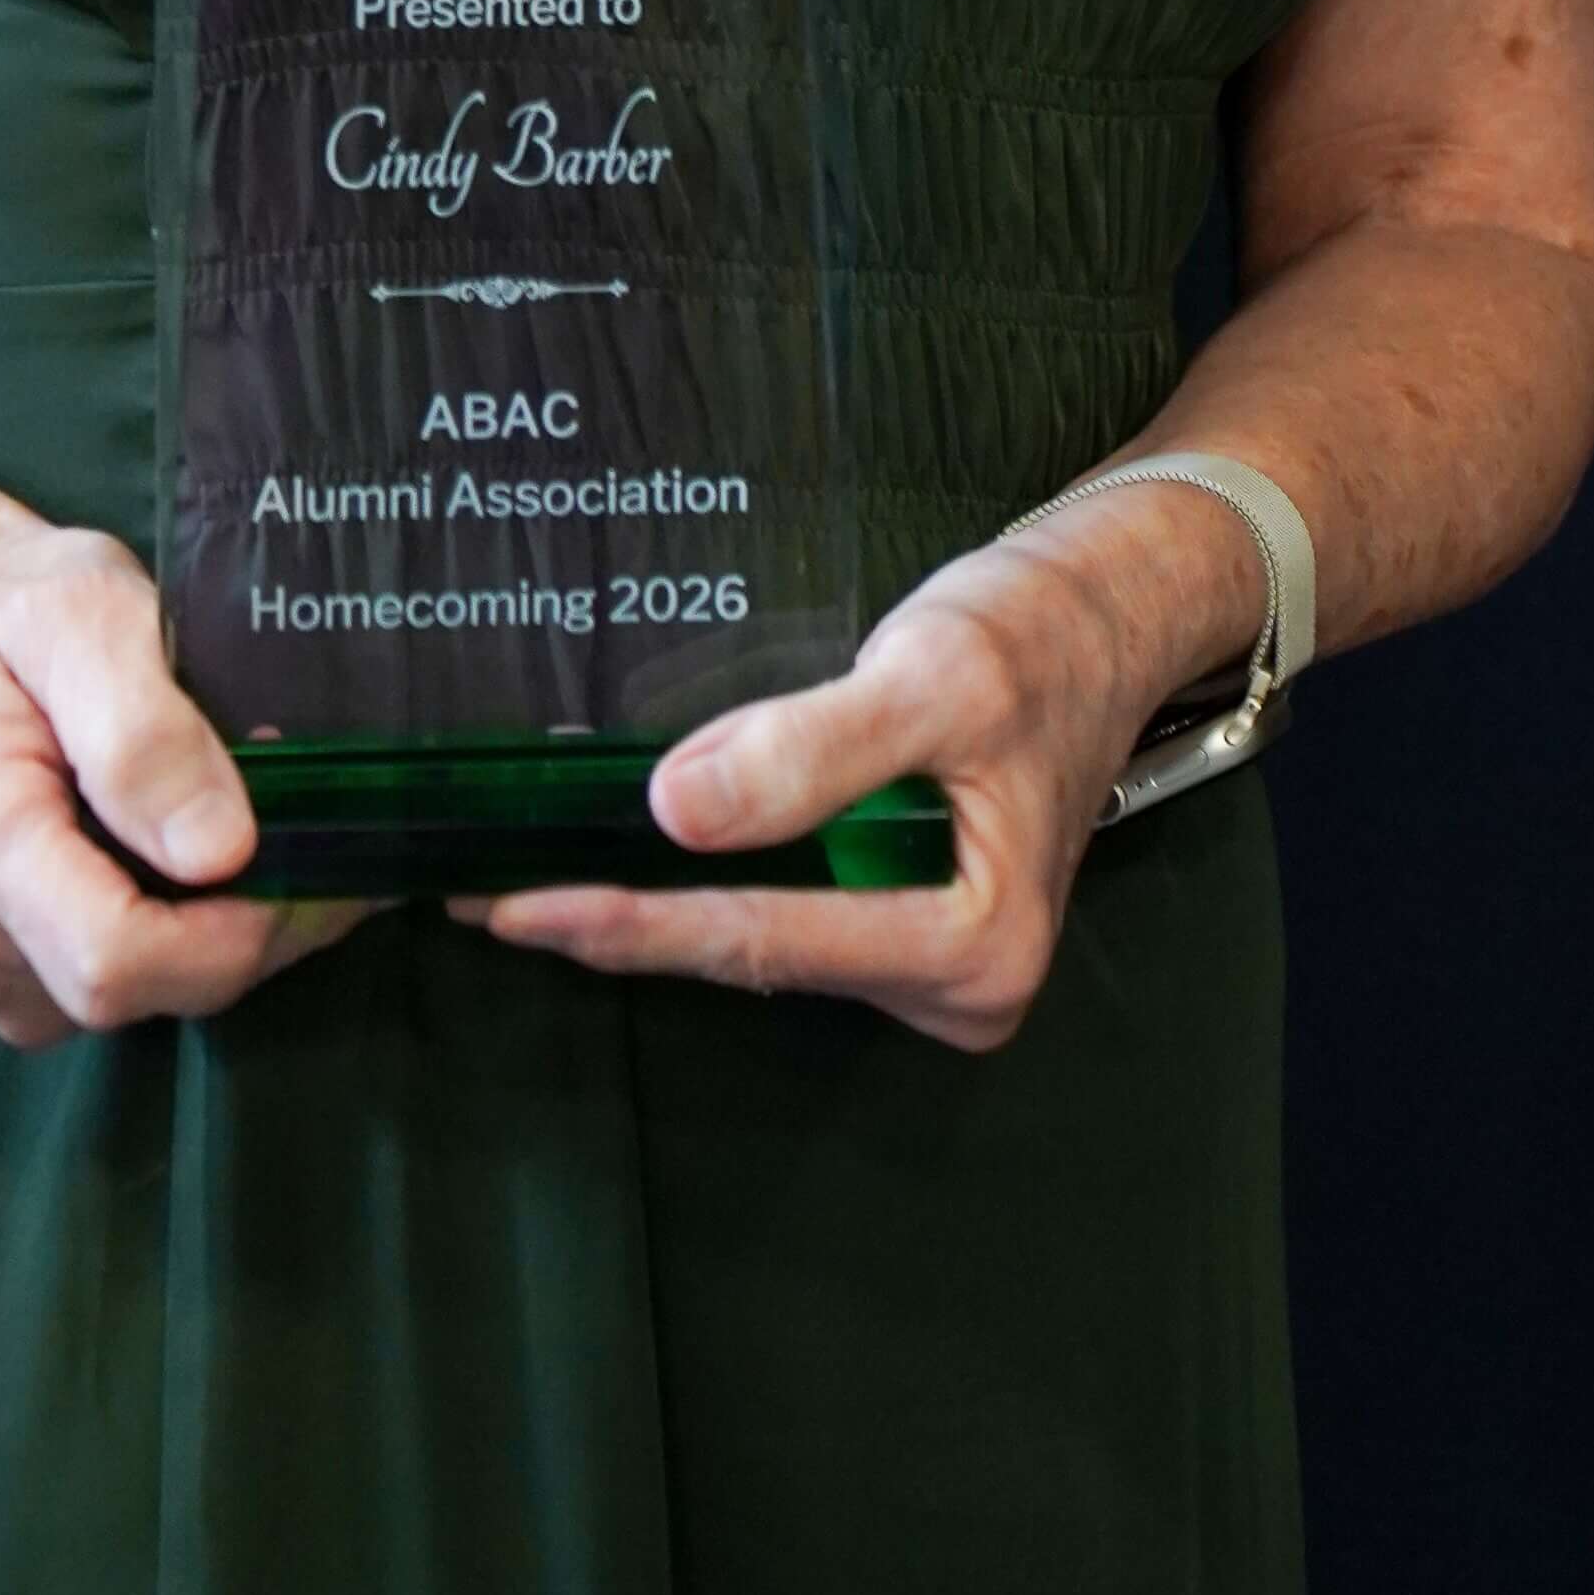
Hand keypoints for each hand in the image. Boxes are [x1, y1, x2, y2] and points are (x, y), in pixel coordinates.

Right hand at [0, 512, 368, 1047]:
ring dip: (213, 934)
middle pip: (131, 992)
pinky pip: (106, 991)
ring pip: (130, 1001)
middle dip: (242, 929)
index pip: (112, 957)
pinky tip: (185, 860)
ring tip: (244, 827)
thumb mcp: (87, 613)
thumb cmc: (16, 607)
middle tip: (305, 828)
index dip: (230, 932)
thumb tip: (220, 852)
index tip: (302, 849)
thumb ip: (144, 732)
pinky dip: (170, 940)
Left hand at [457, 492, 1246, 1049]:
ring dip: (653, 907)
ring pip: (764, 941)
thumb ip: (812, 751)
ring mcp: (937, 965)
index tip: (519, 906)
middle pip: (755, 957)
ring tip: (521, 880)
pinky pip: (789, 911)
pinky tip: (625, 857)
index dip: (635, 922)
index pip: (766, 940)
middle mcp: (961, 987)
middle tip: (481, 903)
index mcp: (977, 952)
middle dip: (623, 927)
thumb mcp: (931, 676)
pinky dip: (705, 885)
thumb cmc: (1037, 634)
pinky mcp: (913, 924)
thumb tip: (676, 813)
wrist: (1112, 608)